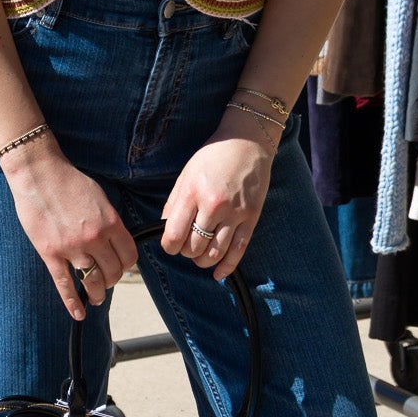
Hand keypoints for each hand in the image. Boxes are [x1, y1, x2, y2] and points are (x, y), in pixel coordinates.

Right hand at [1, 140, 138, 319]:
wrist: (39, 173)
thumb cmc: (69, 182)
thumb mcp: (101, 198)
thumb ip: (111, 222)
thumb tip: (117, 242)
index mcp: (111, 223)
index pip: (129, 257)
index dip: (127, 265)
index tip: (121, 266)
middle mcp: (94, 238)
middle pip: (112, 272)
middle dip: (112, 279)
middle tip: (107, 279)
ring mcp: (71, 248)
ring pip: (92, 281)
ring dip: (97, 293)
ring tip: (97, 297)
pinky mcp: (50, 253)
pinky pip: (64, 284)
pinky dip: (72, 302)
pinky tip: (78, 313)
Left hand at [160, 111, 277, 280]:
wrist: (247, 142)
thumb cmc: (213, 157)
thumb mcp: (186, 174)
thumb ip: (174, 203)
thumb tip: (165, 229)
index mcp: (192, 193)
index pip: (174, 234)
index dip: (169, 246)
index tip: (170, 245)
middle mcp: (213, 205)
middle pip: (194, 247)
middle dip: (186, 253)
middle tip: (186, 246)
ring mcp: (235, 213)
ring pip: (215, 253)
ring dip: (203, 261)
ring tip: (200, 256)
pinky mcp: (251, 218)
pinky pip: (239, 250)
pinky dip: (227, 266)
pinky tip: (218, 274)